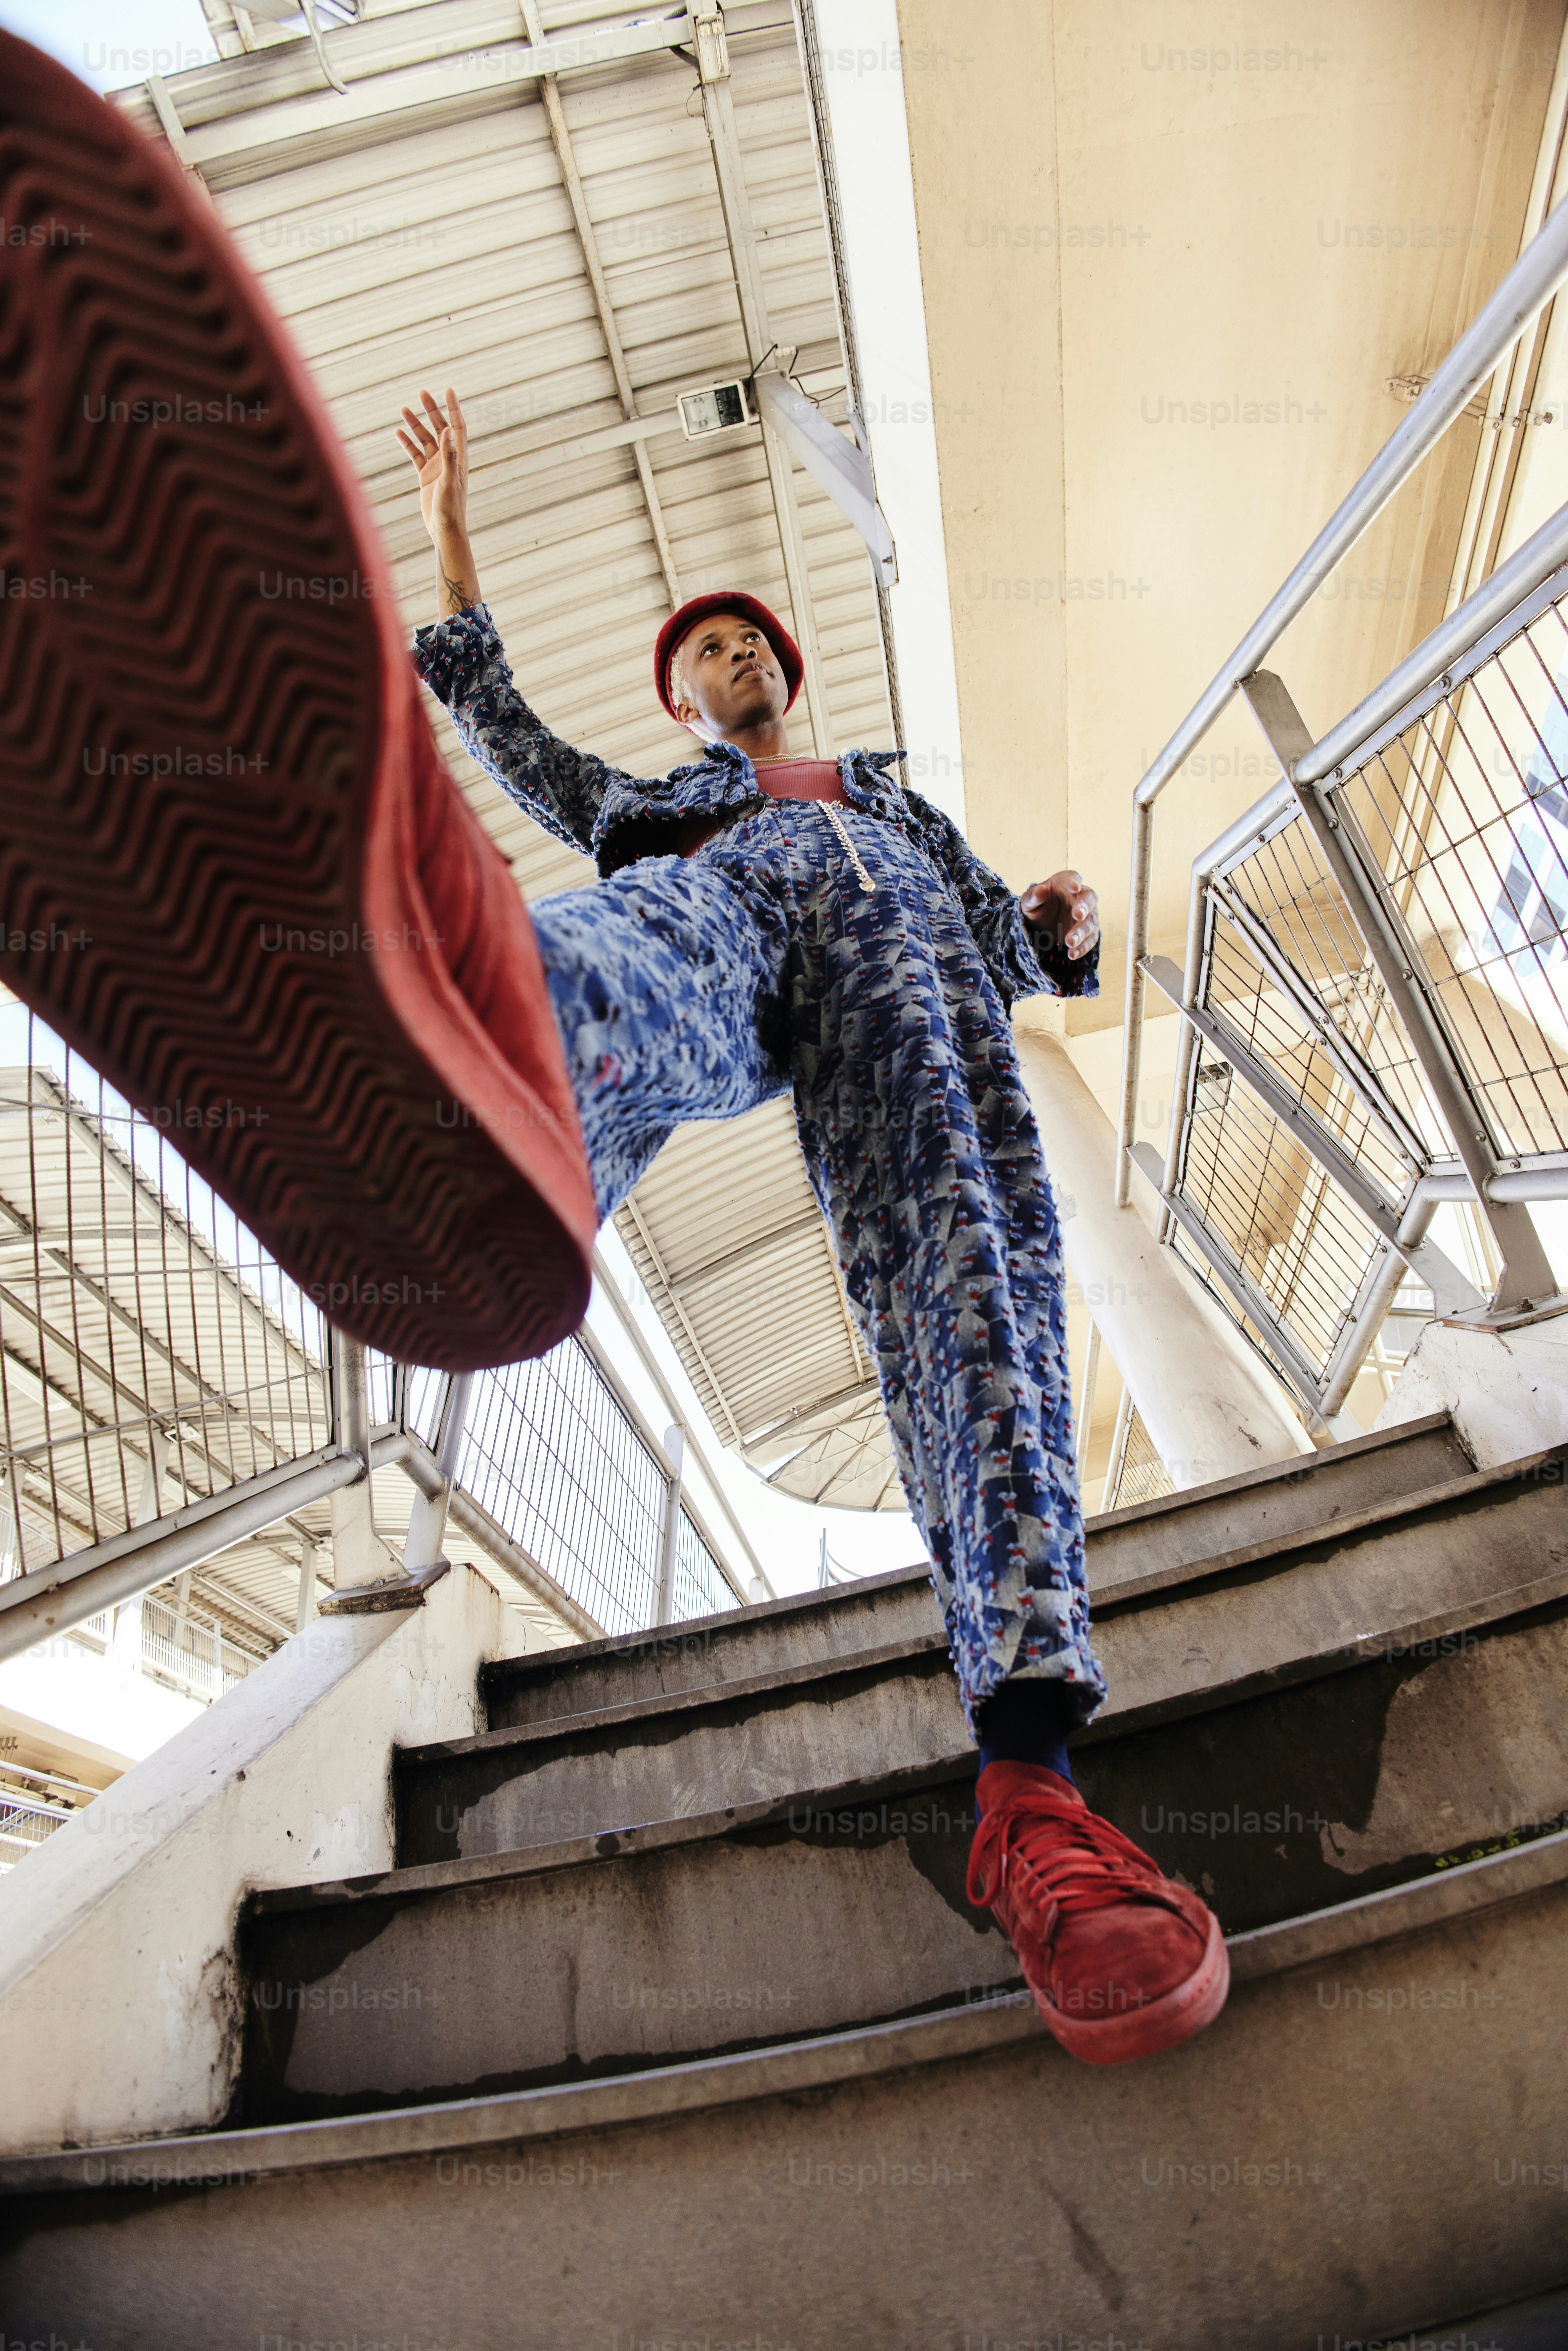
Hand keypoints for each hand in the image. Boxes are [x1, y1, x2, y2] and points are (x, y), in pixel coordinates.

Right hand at [395, 385, 469, 552]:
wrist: (443, 529)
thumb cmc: (450, 507)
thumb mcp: (449, 479)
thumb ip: (448, 454)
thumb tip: (448, 429)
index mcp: (458, 457)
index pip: (457, 426)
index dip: (453, 408)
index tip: (448, 390)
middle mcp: (448, 459)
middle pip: (439, 428)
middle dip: (431, 410)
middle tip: (422, 393)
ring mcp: (435, 466)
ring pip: (424, 439)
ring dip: (416, 425)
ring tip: (404, 409)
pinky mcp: (425, 475)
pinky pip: (415, 454)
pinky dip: (407, 443)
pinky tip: (398, 432)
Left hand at [1021, 869, 1098, 960]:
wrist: (1041, 922)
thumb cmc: (1036, 906)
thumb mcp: (1029, 902)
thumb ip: (1034, 896)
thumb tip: (1040, 890)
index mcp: (1064, 882)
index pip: (1072, 877)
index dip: (1074, 881)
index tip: (1074, 887)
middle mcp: (1079, 896)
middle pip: (1088, 898)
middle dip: (1084, 907)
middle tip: (1078, 915)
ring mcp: (1087, 914)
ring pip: (1091, 921)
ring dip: (1082, 932)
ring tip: (1069, 942)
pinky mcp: (1088, 931)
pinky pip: (1090, 939)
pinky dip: (1082, 947)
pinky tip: (1072, 954)